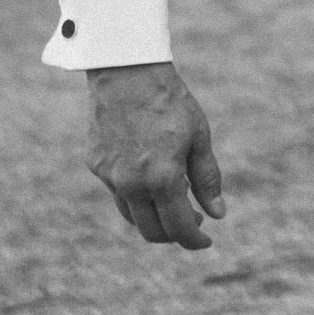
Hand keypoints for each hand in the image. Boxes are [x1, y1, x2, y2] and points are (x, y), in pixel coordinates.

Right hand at [87, 62, 225, 250]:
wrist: (127, 72)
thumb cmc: (170, 102)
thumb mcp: (199, 137)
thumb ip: (207, 179)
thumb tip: (218, 215)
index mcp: (162, 178)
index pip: (179, 227)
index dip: (195, 240)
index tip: (206, 241)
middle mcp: (132, 183)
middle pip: (151, 231)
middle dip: (174, 234)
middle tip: (193, 221)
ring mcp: (110, 176)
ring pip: (131, 216)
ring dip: (153, 218)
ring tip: (173, 201)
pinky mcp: (95, 165)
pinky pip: (117, 192)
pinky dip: (135, 194)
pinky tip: (149, 177)